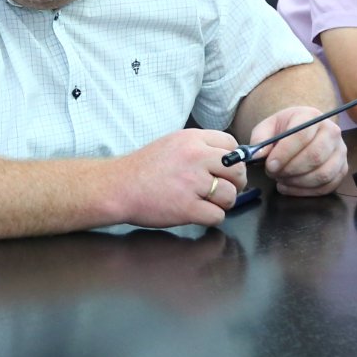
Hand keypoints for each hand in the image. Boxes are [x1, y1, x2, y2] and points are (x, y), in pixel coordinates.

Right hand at [110, 128, 248, 226]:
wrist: (118, 187)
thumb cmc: (143, 168)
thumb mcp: (172, 144)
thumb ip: (199, 148)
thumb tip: (228, 160)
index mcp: (192, 139)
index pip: (232, 145)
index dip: (232, 160)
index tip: (223, 170)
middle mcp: (196, 157)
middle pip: (238, 170)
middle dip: (234, 183)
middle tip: (221, 189)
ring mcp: (193, 183)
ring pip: (230, 195)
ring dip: (223, 203)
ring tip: (207, 202)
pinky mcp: (188, 207)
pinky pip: (217, 216)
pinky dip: (210, 218)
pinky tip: (197, 212)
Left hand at [245, 104, 346, 195]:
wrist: (302, 131)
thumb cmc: (284, 130)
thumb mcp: (267, 128)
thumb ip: (260, 139)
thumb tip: (259, 155)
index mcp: (312, 117)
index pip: (302, 135)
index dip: (285, 153)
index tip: (270, 165)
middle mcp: (331, 132)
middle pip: (315, 156)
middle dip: (290, 170)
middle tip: (274, 174)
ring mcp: (340, 151)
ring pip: (323, 174)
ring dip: (298, 182)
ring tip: (281, 179)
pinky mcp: (342, 169)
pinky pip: (328, 186)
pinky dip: (306, 191)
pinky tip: (290, 187)